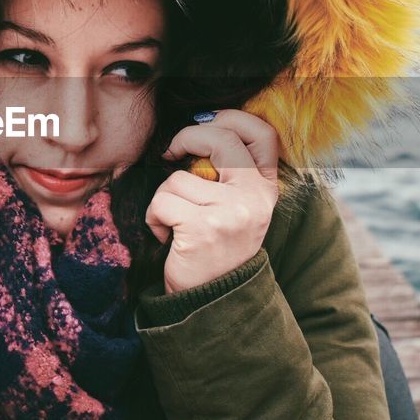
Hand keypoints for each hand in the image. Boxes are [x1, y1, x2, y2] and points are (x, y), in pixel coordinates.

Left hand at [145, 110, 280, 293]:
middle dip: (187, 138)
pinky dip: (154, 218)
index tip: (205, 121)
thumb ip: (228, 172)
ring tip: (174, 223)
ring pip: (177, 178)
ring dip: (164, 198)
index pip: (263, 134)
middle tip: (171, 153)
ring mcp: (232, 212)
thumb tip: (201, 124)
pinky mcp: (204, 228)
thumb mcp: (236, 207)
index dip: (232, 118)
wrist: (212, 301)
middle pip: (220, 138)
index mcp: (264, 189)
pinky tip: (167, 238)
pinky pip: (162, 202)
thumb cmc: (214, 248)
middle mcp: (255, 198)